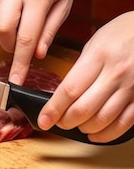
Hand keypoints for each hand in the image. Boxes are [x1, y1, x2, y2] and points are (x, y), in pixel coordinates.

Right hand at [0, 0, 75, 83]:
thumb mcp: (64, 4)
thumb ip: (50, 30)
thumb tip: (38, 54)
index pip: (27, 37)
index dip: (20, 62)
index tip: (16, 80)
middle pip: (3, 27)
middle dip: (9, 44)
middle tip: (20, 45)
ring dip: (0, 30)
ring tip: (15, 27)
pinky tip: (8, 14)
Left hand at [38, 12, 133, 142]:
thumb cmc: (123, 33)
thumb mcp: (96, 42)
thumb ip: (81, 68)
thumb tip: (64, 94)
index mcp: (99, 56)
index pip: (70, 90)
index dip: (53, 109)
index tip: (43, 120)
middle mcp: (116, 73)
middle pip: (84, 109)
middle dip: (66, 121)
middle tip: (59, 122)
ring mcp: (132, 87)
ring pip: (103, 120)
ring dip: (85, 128)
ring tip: (77, 125)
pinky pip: (124, 124)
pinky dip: (107, 134)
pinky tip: (96, 134)